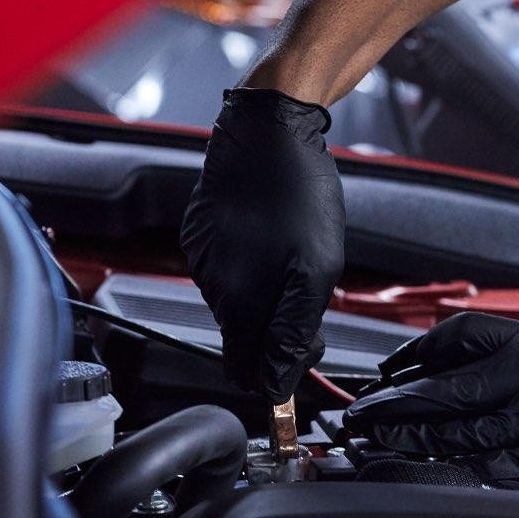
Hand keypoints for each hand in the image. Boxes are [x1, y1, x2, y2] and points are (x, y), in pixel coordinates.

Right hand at [180, 88, 345, 401]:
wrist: (268, 134)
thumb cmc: (299, 196)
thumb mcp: (317, 273)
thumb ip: (294, 332)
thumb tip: (277, 384)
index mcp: (239, 303)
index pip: (247, 371)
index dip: (279, 371)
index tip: (305, 353)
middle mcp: (213, 288)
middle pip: (244, 339)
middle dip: (277, 332)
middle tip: (311, 300)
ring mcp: (203, 262)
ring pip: (237, 307)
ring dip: (267, 296)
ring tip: (293, 258)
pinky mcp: (201, 239)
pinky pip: (228, 274)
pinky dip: (253, 268)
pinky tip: (271, 240)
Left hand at [344, 312, 518, 482]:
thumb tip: (469, 362)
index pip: (458, 345)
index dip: (414, 361)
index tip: (387, 373)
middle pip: (452, 399)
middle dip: (399, 412)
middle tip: (359, 419)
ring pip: (472, 443)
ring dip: (422, 447)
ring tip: (382, 449)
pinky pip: (512, 473)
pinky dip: (473, 471)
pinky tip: (444, 473)